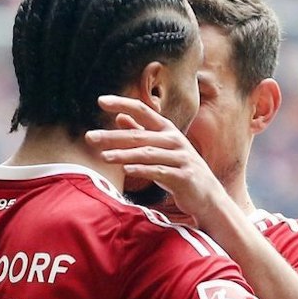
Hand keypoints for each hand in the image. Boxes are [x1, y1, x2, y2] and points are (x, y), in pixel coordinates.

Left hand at [87, 94, 230, 221]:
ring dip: (123, 154)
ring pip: (147, 153)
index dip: (122, 103)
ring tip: (103, 157)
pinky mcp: (183, 176)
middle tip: (90, 137)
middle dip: (112, 136)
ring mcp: (180, 158)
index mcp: (168, 130)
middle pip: (139, 135)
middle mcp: (175, 140)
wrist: (207, 196)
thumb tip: (120, 116)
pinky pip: (158, 171)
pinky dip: (141, 170)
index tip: (101, 101)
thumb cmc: (180, 171)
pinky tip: (126, 170)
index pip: (143, 110)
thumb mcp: (161, 149)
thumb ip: (142, 132)